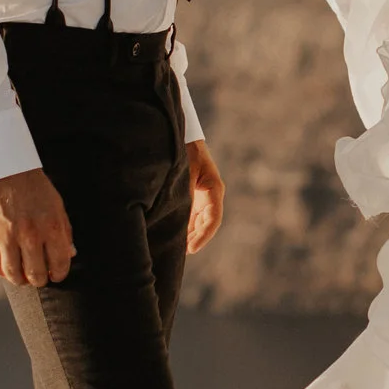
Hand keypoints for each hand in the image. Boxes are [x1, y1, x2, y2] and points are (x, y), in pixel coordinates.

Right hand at [0, 167, 73, 285]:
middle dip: (39, 279)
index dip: (59, 274)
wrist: (3, 167)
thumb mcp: (57, 205)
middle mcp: (30, 235)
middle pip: (36, 274)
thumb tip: (71, 255)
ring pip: (13, 274)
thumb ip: (64, 231)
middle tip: (38, 276)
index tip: (55, 274)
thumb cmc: (34, 187)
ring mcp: (7, 236)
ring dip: (19, 279)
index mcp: (52, 227)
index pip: (60, 264)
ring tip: (22, 275)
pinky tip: (5, 267)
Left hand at [184, 140, 225, 254]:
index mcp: (213, 189)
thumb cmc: (182, 151)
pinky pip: (192, 215)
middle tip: (180, 254)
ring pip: (200, 221)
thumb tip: (175, 220)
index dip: (203, 237)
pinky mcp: (194, 194)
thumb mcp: (182, 175)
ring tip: (176, 248)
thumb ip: (182, 197)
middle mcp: (211, 194)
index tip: (191, 249)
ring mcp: (203, 194)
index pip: (213, 220)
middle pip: (207, 224)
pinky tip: (175, 235)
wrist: (179, 134)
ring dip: (190, 234)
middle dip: (195, 239)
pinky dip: (185, 226)